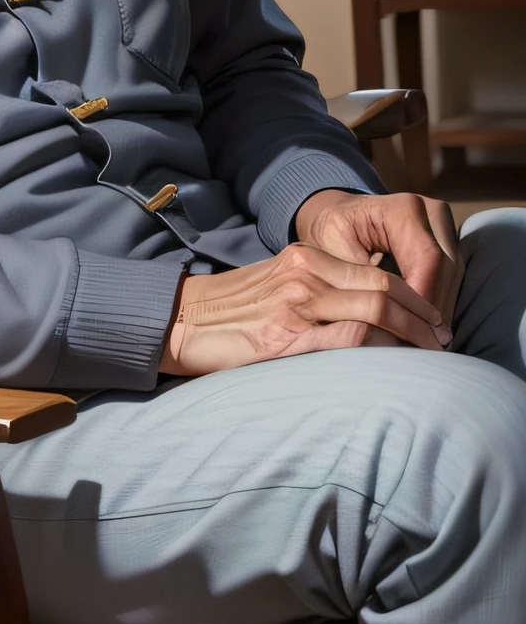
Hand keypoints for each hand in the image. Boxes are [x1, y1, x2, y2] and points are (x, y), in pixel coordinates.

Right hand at [159, 243, 450, 376]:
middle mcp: (303, 274)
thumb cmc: (233, 311)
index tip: (434, 320)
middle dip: (423, 316)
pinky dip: (377, 350)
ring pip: (373, 310)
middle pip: (384, 287)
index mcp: (304, 257)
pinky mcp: (282, 340)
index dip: (415, 297)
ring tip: (429, 354)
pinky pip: (345, 340)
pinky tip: (390, 365)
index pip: (378, 271)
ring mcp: (294, 306)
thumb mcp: (280, 286)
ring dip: (410, 335)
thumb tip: (371, 316)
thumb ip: (321, 292)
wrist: (179, 321)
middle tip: (444, 339)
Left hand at [294, 190, 462, 326]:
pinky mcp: (446, 241)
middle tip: (423, 346)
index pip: (428, 260)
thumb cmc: (330, 234)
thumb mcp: (334, 256)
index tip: (414, 334)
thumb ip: (360, 284)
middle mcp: (430, 212)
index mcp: (403, 209)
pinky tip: (425, 326)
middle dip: (434, 311)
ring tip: (424, 342)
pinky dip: (438, 301)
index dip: (424, 300)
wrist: (334, 216)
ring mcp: (442, 225)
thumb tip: (380, 322)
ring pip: (454, 275)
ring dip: (440, 309)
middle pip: (447, 269)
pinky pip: (451, 276)